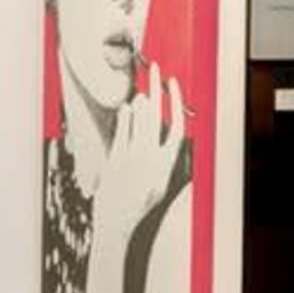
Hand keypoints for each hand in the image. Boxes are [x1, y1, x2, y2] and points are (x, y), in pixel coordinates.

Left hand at [91, 69, 185, 256]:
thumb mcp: (160, 186)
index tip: (173, 86)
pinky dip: (125, 118)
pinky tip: (126, 108)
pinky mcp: (116, 160)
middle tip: (155, 70)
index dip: (176, 102)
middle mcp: (151, 158)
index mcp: (166, 164)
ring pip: (139, 121)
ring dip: (141, 103)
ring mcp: (132, 157)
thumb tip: (168, 141)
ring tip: (142, 91)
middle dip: (157, 89)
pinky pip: (122, 132)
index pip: (177, 125)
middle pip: (157, 115)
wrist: (118, 222)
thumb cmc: (139, 206)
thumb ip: (164, 162)